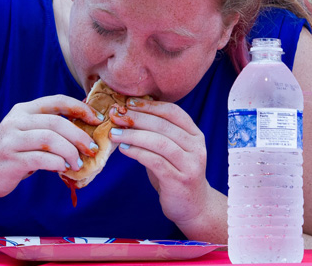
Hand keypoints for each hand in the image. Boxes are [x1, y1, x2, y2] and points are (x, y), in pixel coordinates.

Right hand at [0, 95, 103, 199]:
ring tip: (77, 162)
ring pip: (50, 140)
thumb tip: (85, 126)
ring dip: (70, 152)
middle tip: (92, 148)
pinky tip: (63, 169)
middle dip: (79, 135)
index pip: (56, 101)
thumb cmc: (11, 154)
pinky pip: (42, 159)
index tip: (97, 119)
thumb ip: (48, 128)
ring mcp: (11, 140)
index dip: (80, 108)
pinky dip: (58, 164)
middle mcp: (15, 121)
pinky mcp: (11, 160)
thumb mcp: (26, 133)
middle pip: (57, 122)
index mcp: (23, 110)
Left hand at [108, 97, 210, 224]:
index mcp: (195, 135)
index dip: (150, 105)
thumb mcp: (171, 151)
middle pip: (164, 125)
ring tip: (115, 134)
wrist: (193, 208)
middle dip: (137, 118)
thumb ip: (158, 134)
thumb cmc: (176, 174)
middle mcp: (196, 147)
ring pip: (159, 142)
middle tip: (116, 116)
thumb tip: (128, 115)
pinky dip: (137, 152)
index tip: (128, 103)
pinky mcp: (180, 181)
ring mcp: (190, 164)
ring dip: (133, 135)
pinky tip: (124, 149)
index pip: (173, 112)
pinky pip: (155, 161)